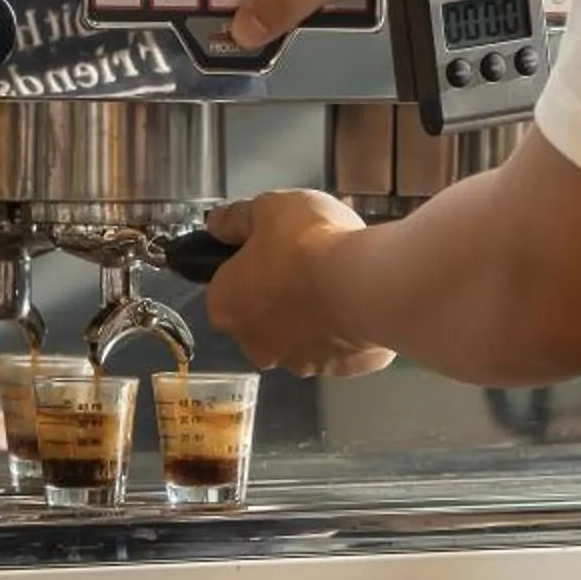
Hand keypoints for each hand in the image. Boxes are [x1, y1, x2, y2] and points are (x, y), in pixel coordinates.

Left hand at [205, 192, 395, 377]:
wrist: (364, 282)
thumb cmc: (307, 244)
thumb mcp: (268, 209)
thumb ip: (236, 219)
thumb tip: (216, 224)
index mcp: (226, 306)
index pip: (225, 291)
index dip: (246, 270)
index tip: (269, 253)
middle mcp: (255, 343)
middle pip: (260, 320)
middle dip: (278, 299)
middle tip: (305, 266)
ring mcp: (299, 362)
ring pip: (300, 338)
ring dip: (313, 317)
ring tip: (338, 284)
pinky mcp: (340, 370)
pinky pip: (339, 349)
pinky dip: (346, 330)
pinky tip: (360, 303)